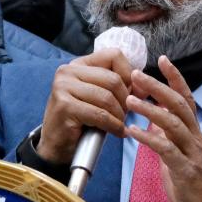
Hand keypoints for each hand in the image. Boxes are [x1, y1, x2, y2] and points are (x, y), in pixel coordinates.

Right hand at [36, 49, 134, 163]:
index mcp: (78, 64)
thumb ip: (120, 87)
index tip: (132, 93)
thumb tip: (145, 87)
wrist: (56, 146)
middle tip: (125, 115)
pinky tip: (117, 132)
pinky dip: (114, 126)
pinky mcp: (65, 106)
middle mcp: (68, 71)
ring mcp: (63, 87)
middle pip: (113, 79)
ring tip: (119, 125)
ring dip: (119, 115)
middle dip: (125, 100)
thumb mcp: (100, 98)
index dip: (128, 74)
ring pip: (107, 98)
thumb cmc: (82, 121)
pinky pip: (100, 115)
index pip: (113, 55)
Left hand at [125, 57, 201, 201]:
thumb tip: (153, 122)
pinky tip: (131, 131)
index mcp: (195, 133)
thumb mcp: (179, 157)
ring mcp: (193, 154)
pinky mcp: (186, 171)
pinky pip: (166, 150)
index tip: (162, 59)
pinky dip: (148, 138)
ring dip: (150, 109)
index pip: (187, 98)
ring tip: (129, 100)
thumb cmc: (192, 187)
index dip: (176, 78)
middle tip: (136, 74)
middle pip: (180, 105)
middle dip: (158, 87)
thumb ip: (169, 139)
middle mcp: (196, 139)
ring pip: (173, 124)